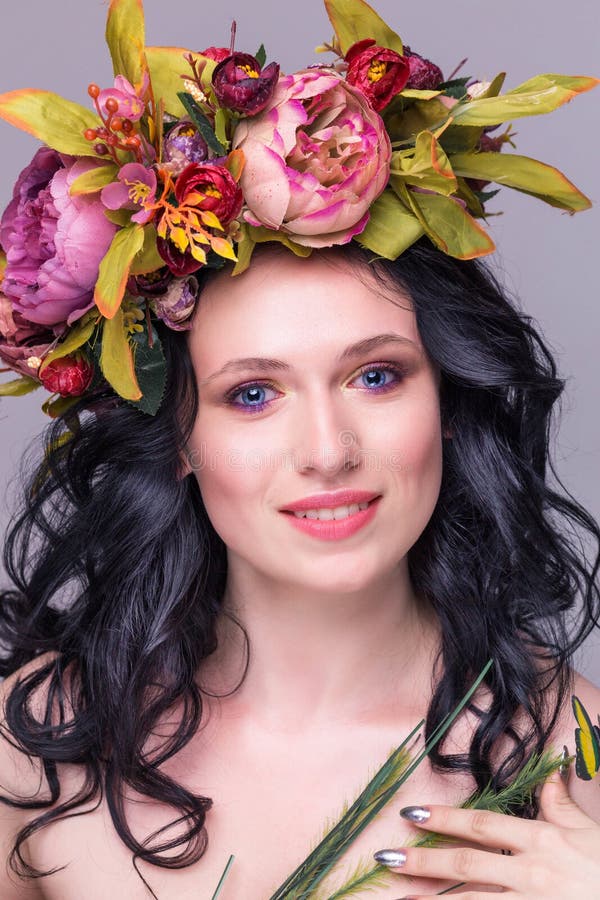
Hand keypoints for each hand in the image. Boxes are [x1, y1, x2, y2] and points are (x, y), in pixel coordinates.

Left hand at [373, 769, 599, 897]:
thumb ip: (560, 805)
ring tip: (400, 899)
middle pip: (468, 864)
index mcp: (541, 841)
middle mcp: (532, 874)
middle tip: (386, 858)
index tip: (410, 815)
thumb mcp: (588, 831)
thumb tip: (548, 774)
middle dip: (424, 861)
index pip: (482, 826)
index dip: (444, 819)